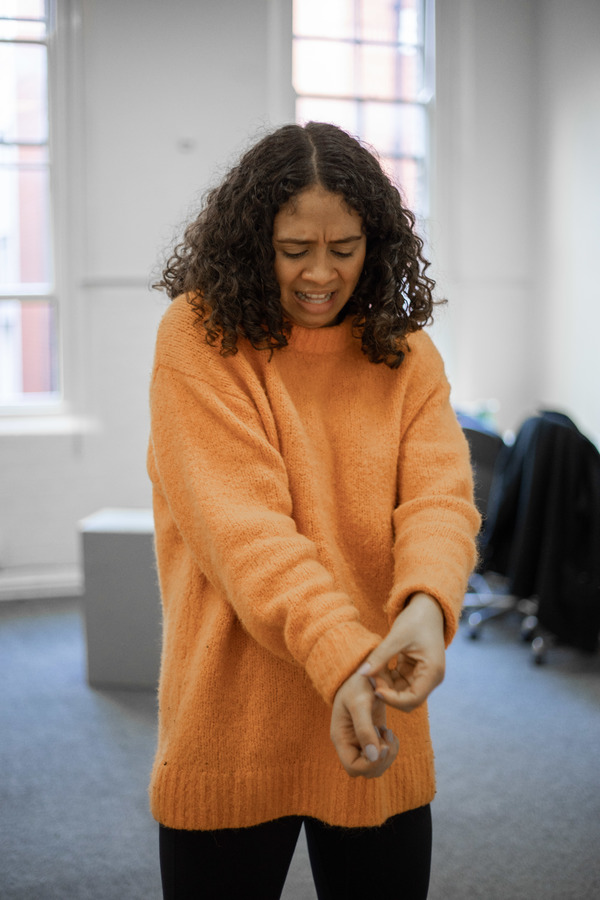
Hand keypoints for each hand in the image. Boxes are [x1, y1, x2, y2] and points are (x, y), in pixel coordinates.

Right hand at [330, 670, 398, 777]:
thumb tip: (374, 757)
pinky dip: (389, 747)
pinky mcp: (372, 735)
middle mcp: (350, 743)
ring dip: (387, 754)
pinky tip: (389, 731)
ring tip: (388, 732)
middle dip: (381, 760)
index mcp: (341, 737)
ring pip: (375, 765)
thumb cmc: (357, 683)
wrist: (364, 671)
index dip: (369, 764)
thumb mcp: (360, 703)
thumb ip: (365, 729)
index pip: (353, 767)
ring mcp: (361, 740)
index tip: (381, 746)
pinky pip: (381, 754)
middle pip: (366, 770)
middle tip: (387, 737)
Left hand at [359, 593, 445, 711]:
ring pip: (401, 693)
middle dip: (387, 692)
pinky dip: (387, 678)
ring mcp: (423, 676)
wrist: (427, 608)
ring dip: (385, 685)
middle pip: (407, 700)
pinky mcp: (415, 672)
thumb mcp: (396, 637)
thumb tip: (362, 674)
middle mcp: (431, 678)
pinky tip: (377, 667)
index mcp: (433, 672)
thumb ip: (380, 656)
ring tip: (372, 669)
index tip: (375, 689)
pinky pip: (398, 683)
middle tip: (371, 677)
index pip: (413, 699)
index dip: (392, 699)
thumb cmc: (416, 619)